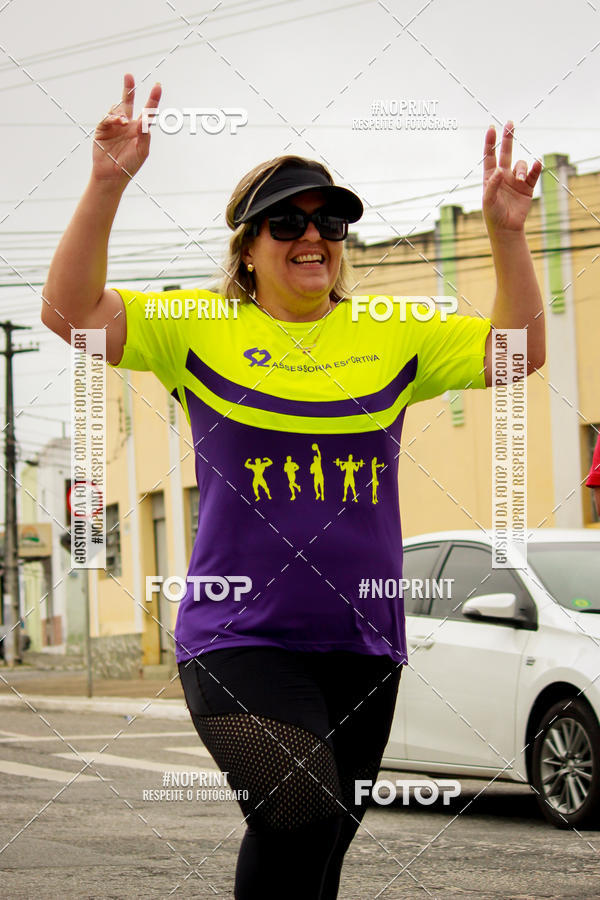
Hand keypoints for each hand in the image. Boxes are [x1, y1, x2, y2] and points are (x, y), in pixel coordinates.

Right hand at [92, 73, 160, 187]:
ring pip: (117, 110)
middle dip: (128, 89)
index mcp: (139, 129)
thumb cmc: (130, 165)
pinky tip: (118, 122)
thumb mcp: (142, 151)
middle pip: (127, 102)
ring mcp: (114, 126)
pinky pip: (107, 118)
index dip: (153, 99)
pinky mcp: (102, 129)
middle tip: (129, 75)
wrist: (112, 175)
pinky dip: (112, 118)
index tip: (158, 86)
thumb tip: (145, 120)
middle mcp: (126, 125)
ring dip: (120, 113)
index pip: (147, 111)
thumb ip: (145, 135)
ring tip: (123, 122)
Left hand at [482, 122, 541, 233]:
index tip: (491, 128)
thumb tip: (499, 171)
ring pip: (521, 165)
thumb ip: (492, 185)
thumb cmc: (493, 214)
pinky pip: (534, 174)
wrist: (507, 228)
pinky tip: (538, 164)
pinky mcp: (527, 187)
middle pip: (506, 153)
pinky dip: (536, 168)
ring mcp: (516, 180)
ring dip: (522, 169)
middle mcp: (503, 176)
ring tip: (520, 179)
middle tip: (510, 123)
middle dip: (508, 138)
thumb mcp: (488, 200)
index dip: (490, 143)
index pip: (490, 156)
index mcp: (490, 177)